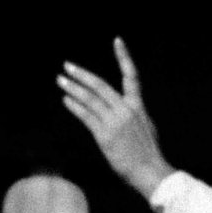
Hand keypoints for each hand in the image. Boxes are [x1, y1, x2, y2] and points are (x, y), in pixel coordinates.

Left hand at [57, 39, 175, 199]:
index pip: (132, 77)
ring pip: (90, 99)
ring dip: (73, 88)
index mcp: (138, 107)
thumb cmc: (148, 154)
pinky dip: (74, 106)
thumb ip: (131, 116)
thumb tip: (119, 109)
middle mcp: (127, 110)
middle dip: (83, 75)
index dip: (124, 57)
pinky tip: (66, 100)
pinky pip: (86, 116)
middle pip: (101, 86)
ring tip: (60, 80)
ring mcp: (115, 122)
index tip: (117, 40)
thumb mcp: (145, 129)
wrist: (151, 172)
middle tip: (68, 66)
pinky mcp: (104, 134)